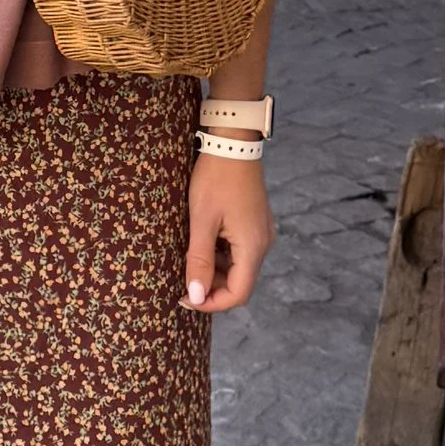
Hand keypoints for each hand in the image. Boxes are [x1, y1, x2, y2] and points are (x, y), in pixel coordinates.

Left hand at [183, 148, 273, 314]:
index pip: (238, 294)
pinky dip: (219, 254)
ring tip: (189, 256)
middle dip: (211, 286)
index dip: (212, 303)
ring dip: (214, 270)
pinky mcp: (254, 224)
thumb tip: (196, 296)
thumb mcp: (201, 220)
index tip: (186, 299)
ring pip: (237, 267)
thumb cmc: (216, 179)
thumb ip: (199, 260)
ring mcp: (260, 233)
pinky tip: (202, 242)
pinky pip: (238, 251)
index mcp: (252, 247)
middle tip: (182, 278)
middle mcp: (262, 244)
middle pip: (239, 282)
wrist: (233, 143)